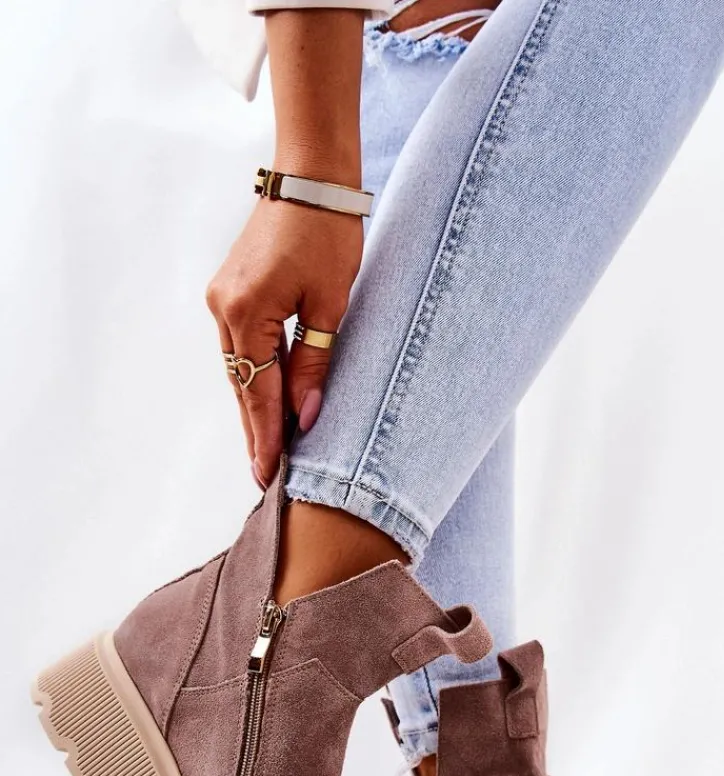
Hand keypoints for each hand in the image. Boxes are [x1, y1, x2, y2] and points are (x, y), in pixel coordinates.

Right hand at [206, 197, 363, 485]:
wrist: (312, 178)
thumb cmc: (329, 234)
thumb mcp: (330, 306)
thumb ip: (314, 364)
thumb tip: (307, 417)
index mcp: (247, 312)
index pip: (258, 390)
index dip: (266, 435)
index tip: (269, 475)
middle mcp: (224, 308)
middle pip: (241, 385)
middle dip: (255, 431)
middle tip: (264, 476)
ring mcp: (222, 298)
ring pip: (238, 368)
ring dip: (253, 406)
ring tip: (266, 449)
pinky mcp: (229, 290)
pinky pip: (239, 347)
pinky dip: (253, 376)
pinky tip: (264, 401)